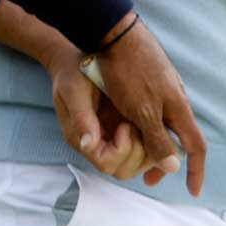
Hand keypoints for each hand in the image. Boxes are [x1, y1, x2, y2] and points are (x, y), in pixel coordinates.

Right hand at [45, 49, 153, 181]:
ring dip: (147, 147)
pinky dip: (152, 139)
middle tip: (140, 125)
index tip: (126, 126)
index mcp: (83, 138)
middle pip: (123, 169)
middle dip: (137, 152)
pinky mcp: (124, 128)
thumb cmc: (73, 72)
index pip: (106, 163)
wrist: (78, 57)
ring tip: (146, 122)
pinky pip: (143, 145)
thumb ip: (81, 118)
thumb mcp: (73, 91)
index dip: (120, 151)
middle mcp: (98, 143)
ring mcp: (112, 137)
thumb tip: (87, 144)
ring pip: (136, 161)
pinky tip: (153, 120)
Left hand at [90, 13, 208, 195]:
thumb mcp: (141, 112)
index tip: (193, 191)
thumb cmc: (127, 73)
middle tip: (148, 177)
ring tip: (136, 154)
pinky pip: (155, 110)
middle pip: (179, 137)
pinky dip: (146, 127)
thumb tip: (174, 166)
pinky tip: (131, 127)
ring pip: (165, 123)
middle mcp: (176, 97)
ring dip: (154, 143)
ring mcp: (164, 85)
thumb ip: (158, 139)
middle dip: (166, 160)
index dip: (196, 171)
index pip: (196, 145)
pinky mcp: (150, 78)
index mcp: (179, 107)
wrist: (113, 32)